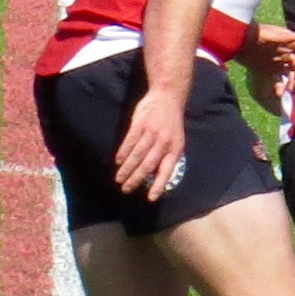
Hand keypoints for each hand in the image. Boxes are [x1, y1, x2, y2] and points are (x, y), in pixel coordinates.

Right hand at [114, 86, 187, 200]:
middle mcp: (164, 142)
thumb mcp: (176, 140)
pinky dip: (123, 153)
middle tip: (126, 189)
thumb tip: (156, 175)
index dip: (159, 185)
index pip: (167, 170)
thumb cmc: (171, 123)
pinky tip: (118, 162)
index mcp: (175, 148)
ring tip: (119, 178)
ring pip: (137, 155)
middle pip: (148, 165)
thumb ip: (167, 155)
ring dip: (127, 169)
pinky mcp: (140, 124)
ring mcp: (151, 133)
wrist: (167, 97)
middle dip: (136, 179)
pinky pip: (130, 141)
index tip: (150, 197)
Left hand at [237, 22, 294, 97]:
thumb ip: (281, 36)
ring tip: (285, 92)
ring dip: (290, 83)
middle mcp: (284, 51)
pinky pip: (277, 79)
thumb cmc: (249, 34)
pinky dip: (279, 86)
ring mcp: (276, 60)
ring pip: (289, 74)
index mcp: (286, 41)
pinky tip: (277, 93)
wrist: (232, 39)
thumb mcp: (266, 34)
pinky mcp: (267, 68)